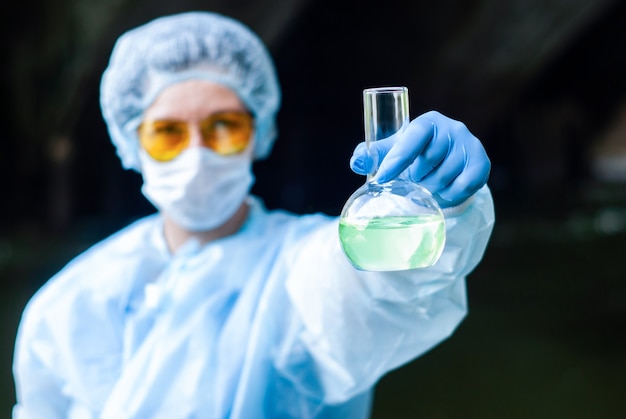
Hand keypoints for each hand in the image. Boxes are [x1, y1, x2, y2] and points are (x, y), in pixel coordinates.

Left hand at [350, 110, 490, 207]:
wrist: (448, 163)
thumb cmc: (415, 155)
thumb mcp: (393, 151)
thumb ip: (372, 155)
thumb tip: (356, 162)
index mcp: (428, 122)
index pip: (413, 137)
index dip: (397, 158)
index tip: (383, 178)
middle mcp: (453, 128)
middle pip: (428, 161)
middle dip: (416, 176)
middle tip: (414, 178)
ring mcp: (470, 145)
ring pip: (444, 177)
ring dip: (432, 187)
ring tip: (429, 184)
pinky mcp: (482, 163)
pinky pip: (463, 186)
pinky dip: (450, 194)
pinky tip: (444, 190)